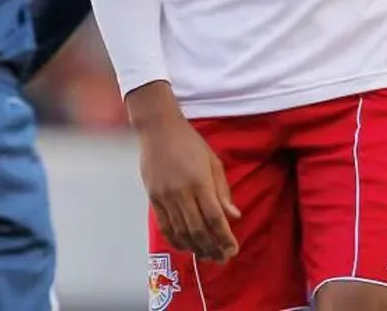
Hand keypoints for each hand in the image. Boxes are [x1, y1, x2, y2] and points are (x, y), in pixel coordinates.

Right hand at [128, 82, 240, 262]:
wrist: (158, 128)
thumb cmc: (189, 142)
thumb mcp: (213, 161)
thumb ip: (223, 191)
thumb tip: (234, 216)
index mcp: (200, 182)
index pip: (215, 219)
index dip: (225, 238)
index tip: (233, 250)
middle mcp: (182, 192)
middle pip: (198, 231)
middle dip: (212, 249)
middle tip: (221, 258)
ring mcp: (165, 197)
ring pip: (181, 232)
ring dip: (195, 248)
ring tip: (206, 256)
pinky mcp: (153, 198)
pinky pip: (165, 226)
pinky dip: (175, 240)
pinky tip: (185, 246)